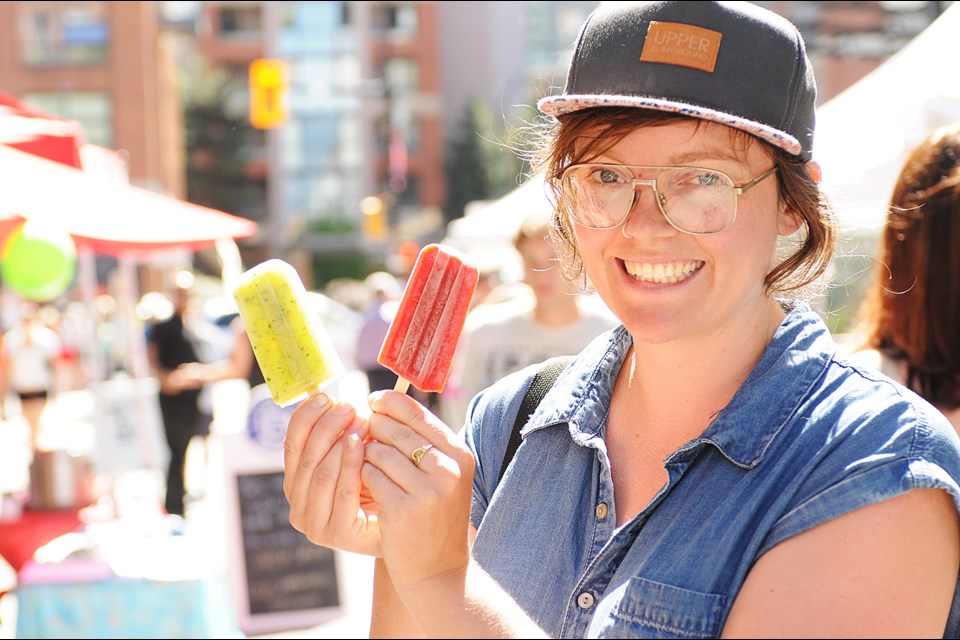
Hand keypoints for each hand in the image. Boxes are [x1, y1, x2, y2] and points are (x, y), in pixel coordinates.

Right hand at [283, 392, 380, 555]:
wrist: (404, 528)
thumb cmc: (378, 485)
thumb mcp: (354, 456)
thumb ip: (339, 435)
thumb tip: (334, 399)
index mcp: (295, 485)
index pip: (292, 445)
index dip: (305, 418)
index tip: (324, 396)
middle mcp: (298, 507)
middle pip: (305, 456)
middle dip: (326, 426)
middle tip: (348, 406)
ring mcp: (314, 524)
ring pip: (321, 472)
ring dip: (339, 441)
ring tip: (359, 420)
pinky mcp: (336, 533)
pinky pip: (341, 490)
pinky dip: (350, 464)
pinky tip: (361, 444)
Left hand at [361, 390, 475, 589]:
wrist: (437, 568)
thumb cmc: (435, 515)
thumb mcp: (443, 475)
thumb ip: (425, 440)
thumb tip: (389, 400)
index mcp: (459, 455)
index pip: (419, 414)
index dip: (391, 403)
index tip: (373, 400)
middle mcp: (447, 470)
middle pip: (396, 431)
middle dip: (375, 429)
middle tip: (366, 431)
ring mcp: (426, 491)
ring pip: (379, 453)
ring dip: (367, 455)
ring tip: (369, 464)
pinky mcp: (402, 510)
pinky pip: (370, 477)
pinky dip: (363, 477)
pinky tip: (369, 487)